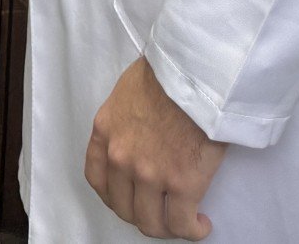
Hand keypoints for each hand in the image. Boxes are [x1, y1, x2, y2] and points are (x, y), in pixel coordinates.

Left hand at [85, 58, 227, 239]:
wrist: (196, 71)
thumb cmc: (169, 71)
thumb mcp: (129, 90)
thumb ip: (125, 118)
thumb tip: (141, 130)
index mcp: (106, 131)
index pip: (98, 179)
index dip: (115, 196)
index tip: (130, 197)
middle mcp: (120, 158)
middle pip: (124, 207)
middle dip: (141, 213)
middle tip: (160, 210)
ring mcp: (149, 174)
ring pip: (151, 222)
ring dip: (167, 227)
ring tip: (182, 221)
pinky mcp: (182, 184)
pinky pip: (181, 223)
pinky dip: (191, 230)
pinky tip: (200, 224)